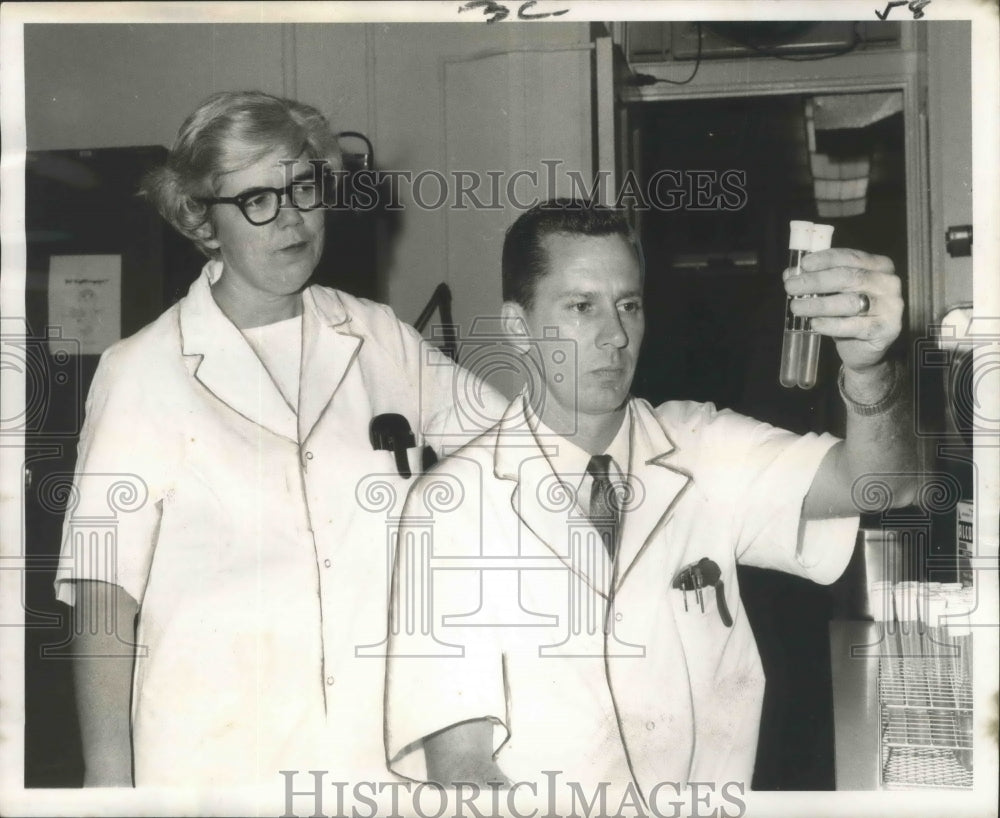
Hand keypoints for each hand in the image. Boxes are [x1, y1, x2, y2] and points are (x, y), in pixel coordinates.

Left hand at [784, 248, 902, 372]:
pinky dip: (831, 325)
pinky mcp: (886, 329)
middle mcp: (888, 283)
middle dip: (815, 281)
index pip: (850, 257)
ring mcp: (890, 306)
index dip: (825, 259)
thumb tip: (790, 273)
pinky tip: (815, 324)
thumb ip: (815, 280)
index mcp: (879, 266)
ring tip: (796, 307)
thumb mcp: (832, 294)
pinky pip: (854, 326)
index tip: (803, 265)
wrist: (864, 349)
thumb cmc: (848, 315)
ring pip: (849, 302)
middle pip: (848, 278)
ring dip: (818, 304)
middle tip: (791, 287)